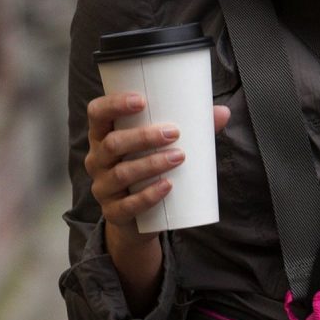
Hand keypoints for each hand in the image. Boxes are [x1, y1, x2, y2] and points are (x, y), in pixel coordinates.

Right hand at [83, 93, 229, 314]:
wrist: (137, 219)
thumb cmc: (149, 172)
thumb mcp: (161, 148)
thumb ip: (191, 130)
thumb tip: (223, 112)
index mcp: (103, 137)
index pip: (97, 113)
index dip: (114, 104)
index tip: (142, 100)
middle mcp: (97, 161)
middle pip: (112, 144)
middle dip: (143, 137)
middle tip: (174, 133)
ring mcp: (102, 188)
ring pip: (121, 174)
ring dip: (151, 164)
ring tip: (179, 157)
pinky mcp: (113, 213)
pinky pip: (128, 205)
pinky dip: (149, 196)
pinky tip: (167, 186)